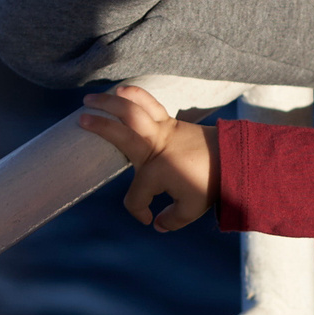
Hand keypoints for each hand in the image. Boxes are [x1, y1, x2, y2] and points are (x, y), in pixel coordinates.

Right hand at [76, 86, 217, 230]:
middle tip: (80, 121)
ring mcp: (162, 131)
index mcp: (156, 174)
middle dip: (99, 127)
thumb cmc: (210, 184)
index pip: (135, 198)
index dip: (139, 212)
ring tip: (89, 98)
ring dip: (110, 102)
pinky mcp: (170, 122)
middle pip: (120, 134)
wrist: (233, 158)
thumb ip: (171, 221)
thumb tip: (157, 225)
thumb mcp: (191, 210)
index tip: (149, 219)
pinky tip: (120, 89)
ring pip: (132, 110)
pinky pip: (150, 103)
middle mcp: (154, 149)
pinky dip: (135, 94)